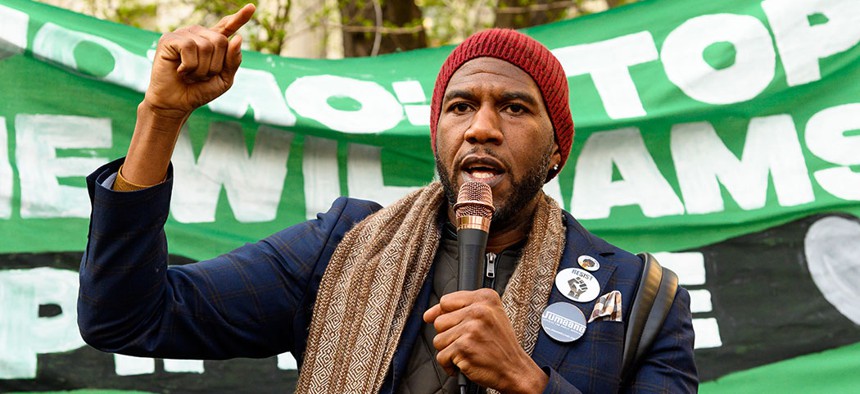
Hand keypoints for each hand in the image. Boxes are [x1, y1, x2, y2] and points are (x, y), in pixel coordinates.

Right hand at [144, 3, 255, 117]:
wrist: (176, 104)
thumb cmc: (199, 91)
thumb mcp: (224, 79)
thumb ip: (233, 61)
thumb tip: (238, 38)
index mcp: (212, 42)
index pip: (228, 26)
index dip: (240, 18)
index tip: (251, 7)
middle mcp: (199, 34)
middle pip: (221, 41)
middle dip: (215, 66)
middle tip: (200, 76)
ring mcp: (184, 34)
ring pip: (206, 46)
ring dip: (201, 69)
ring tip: (189, 75)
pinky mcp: (169, 39)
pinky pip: (190, 47)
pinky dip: (189, 65)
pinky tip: (180, 71)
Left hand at [423, 289, 548, 392]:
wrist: (515, 369)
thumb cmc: (501, 345)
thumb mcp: (490, 316)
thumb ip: (462, 309)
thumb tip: (429, 315)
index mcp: (486, 298)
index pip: (446, 301)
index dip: (443, 314)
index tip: (450, 325)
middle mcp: (479, 310)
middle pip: (440, 321)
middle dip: (449, 336)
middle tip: (467, 341)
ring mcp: (471, 328)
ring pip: (438, 340)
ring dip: (449, 350)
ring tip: (467, 352)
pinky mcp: (464, 347)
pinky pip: (441, 356)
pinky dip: (449, 365)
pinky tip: (464, 362)